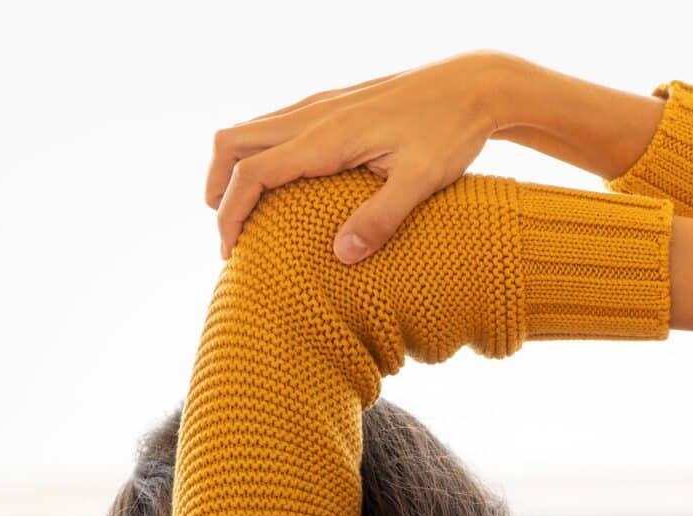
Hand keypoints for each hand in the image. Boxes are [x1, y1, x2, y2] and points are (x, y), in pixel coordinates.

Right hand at [204, 52, 521, 261]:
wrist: (475, 83)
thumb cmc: (451, 131)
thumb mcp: (422, 181)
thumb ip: (381, 218)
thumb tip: (341, 256)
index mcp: (327, 136)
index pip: (253, 172)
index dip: (231, 214)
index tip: (231, 253)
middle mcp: (314, 115)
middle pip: (234, 142)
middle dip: (217, 188)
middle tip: (226, 236)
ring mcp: (322, 105)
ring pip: (251, 130)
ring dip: (234, 170)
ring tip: (242, 215)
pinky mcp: (334, 105)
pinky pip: (276, 126)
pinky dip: (259, 157)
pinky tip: (279, 187)